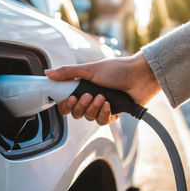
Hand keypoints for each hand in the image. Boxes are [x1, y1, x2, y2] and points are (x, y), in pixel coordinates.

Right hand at [44, 52, 160, 124]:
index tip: (70, 98)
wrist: (140, 76)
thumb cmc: (118, 69)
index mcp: (83, 86)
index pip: (67, 101)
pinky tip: (109, 104)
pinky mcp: (112, 113)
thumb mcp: (90, 69)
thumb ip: (68, 73)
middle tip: (87, 96)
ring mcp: (101, 106)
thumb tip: (48, 73)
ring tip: (102, 97)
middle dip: (81, 106)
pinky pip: (102, 121)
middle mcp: (91, 96)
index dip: (66, 104)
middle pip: (76, 112)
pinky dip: (104, 113)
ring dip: (94, 108)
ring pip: (88, 118)